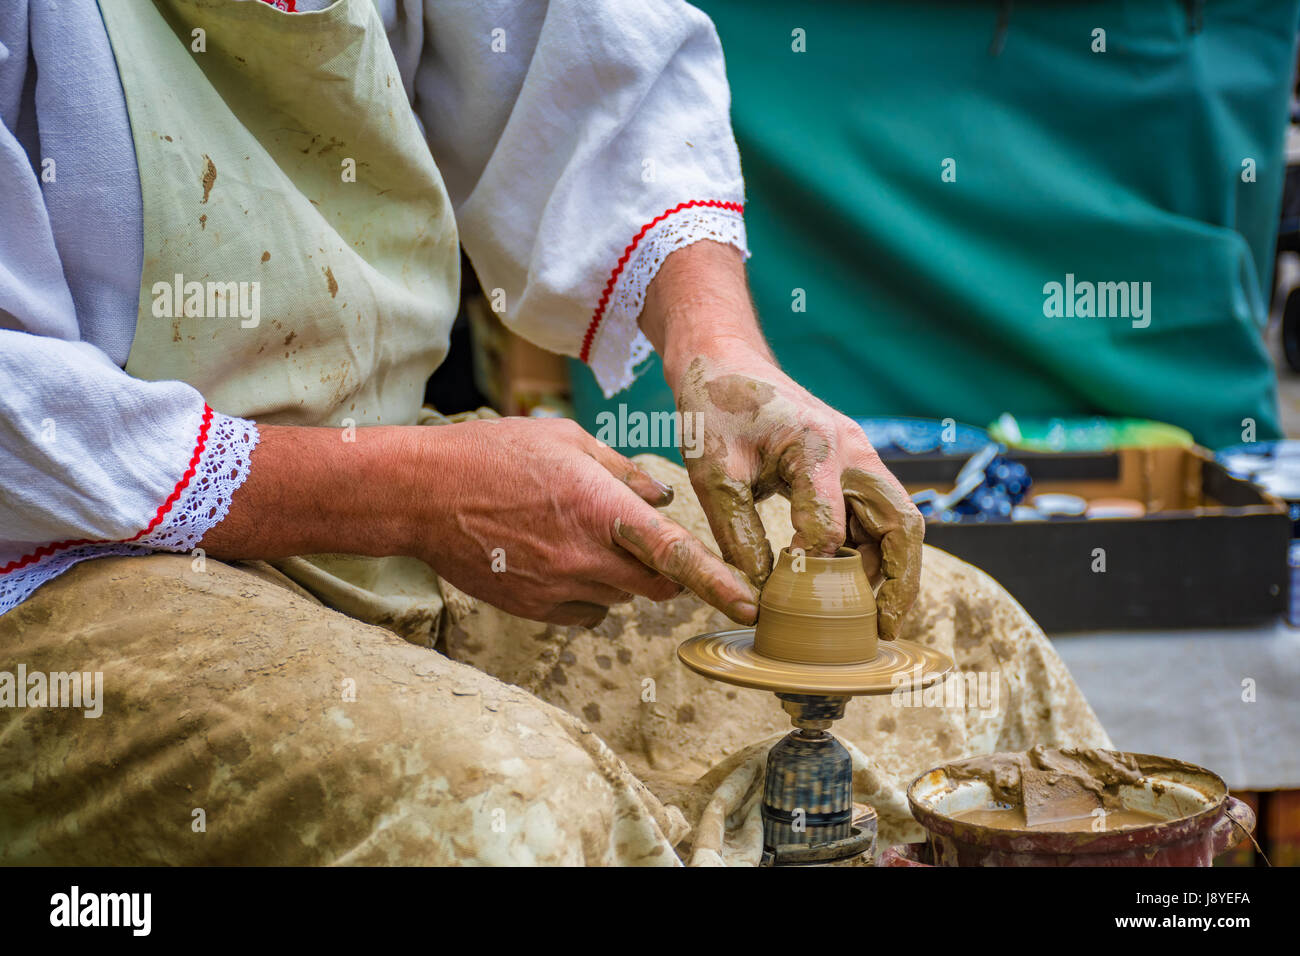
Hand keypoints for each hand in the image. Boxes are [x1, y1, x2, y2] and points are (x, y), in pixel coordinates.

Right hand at [199, 417, 759, 628]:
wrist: (421, 495)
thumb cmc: (493, 453)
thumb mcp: (566, 440)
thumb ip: (623, 471)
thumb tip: (663, 499)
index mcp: (601, 509)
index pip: (676, 556)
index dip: (719, 584)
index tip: (751, 605)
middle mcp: (585, 557)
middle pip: (657, 587)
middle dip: (666, 572)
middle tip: (643, 542)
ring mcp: (557, 588)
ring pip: (620, 599)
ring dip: (621, 578)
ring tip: (581, 538)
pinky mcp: (533, 608)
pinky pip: (584, 612)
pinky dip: (587, 594)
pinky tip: (556, 559)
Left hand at [639, 240, 922, 638]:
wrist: (724, 361)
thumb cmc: (715, 409)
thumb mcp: (712, 473)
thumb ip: (736, 533)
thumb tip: (761, 592)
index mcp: (817, 447)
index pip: (830, 525)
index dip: (814, 571)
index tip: (792, 604)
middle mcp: (852, 451)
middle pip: (901, 523)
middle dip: (900, 580)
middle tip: (885, 629)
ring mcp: (857, 456)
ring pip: (896, 521)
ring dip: (892, 569)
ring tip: (877, 621)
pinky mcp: (850, 465)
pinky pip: (875, 514)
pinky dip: (873, 551)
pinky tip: (855, 588)